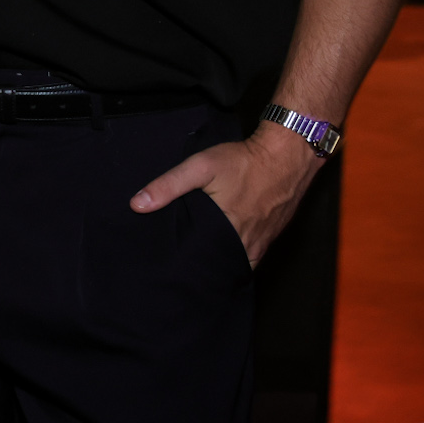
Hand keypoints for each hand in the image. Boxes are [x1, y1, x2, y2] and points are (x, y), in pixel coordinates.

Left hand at [130, 123, 321, 266]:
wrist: (286, 155)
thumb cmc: (244, 161)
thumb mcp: (200, 167)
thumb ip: (168, 185)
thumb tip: (137, 205)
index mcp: (230, 232)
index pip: (204, 263)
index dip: (188, 266)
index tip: (172, 267)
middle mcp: (249, 243)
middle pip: (221, 264)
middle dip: (203, 267)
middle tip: (182, 265)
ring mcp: (264, 241)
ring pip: (238, 261)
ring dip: (221, 262)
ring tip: (199, 260)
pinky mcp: (272, 234)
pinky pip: (253, 253)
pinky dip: (238, 253)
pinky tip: (224, 247)